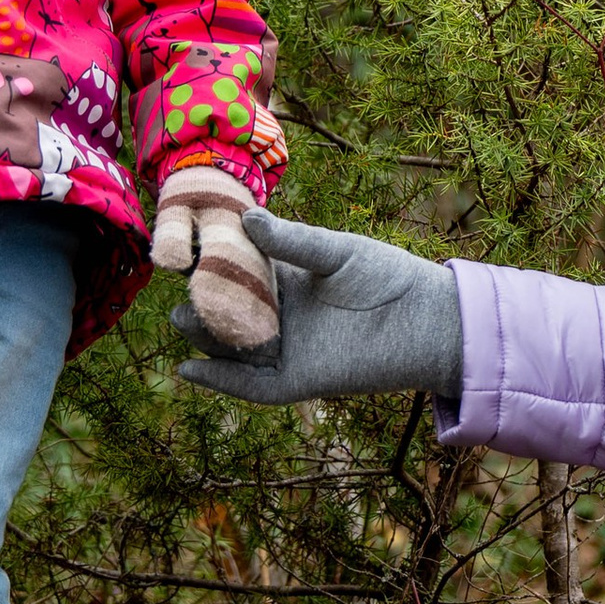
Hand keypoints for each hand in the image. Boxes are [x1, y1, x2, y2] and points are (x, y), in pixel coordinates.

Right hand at [175, 210, 463, 403]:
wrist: (424, 321)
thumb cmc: (386, 277)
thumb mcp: (335, 251)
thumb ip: (293, 241)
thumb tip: (247, 218)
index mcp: (286, 279)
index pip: (238, 271)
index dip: (211, 262)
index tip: (183, 248)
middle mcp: (279, 316)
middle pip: (226, 312)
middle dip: (200, 302)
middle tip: (180, 288)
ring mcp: (285, 350)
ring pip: (232, 348)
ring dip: (204, 337)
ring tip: (182, 318)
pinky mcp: (295, 380)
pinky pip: (250, 385)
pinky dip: (220, 380)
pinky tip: (189, 368)